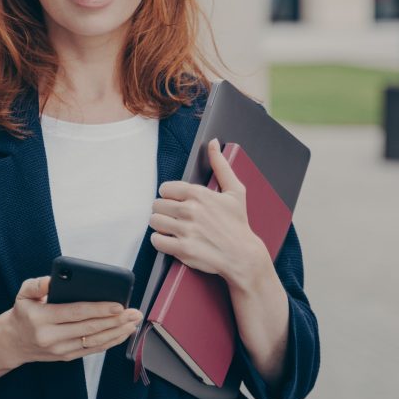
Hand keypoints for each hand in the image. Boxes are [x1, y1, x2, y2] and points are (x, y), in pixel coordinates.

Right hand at [5, 276, 142, 365]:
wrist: (13, 341)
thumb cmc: (23, 312)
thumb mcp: (23, 292)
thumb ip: (37, 283)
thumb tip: (53, 279)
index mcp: (42, 318)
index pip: (76, 313)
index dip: (99, 309)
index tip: (118, 305)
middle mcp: (52, 337)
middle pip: (89, 328)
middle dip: (115, 320)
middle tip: (134, 312)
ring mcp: (60, 350)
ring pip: (94, 342)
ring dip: (117, 332)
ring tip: (133, 322)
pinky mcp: (67, 356)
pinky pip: (92, 350)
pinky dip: (110, 342)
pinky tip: (122, 333)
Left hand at [149, 138, 269, 289]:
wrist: (243, 256)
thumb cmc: (238, 224)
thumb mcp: (235, 191)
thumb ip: (220, 165)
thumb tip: (213, 142)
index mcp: (199, 194)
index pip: (165, 188)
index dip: (169, 196)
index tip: (176, 202)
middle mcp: (191, 210)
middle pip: (157, 205)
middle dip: (164, 211)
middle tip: (174, 217)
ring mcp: (186, 230)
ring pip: (154, 221)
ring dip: (160, 225)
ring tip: (171, 228)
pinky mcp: (183, 249)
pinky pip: (156, 240)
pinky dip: (160, 241)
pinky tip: (170, 240)